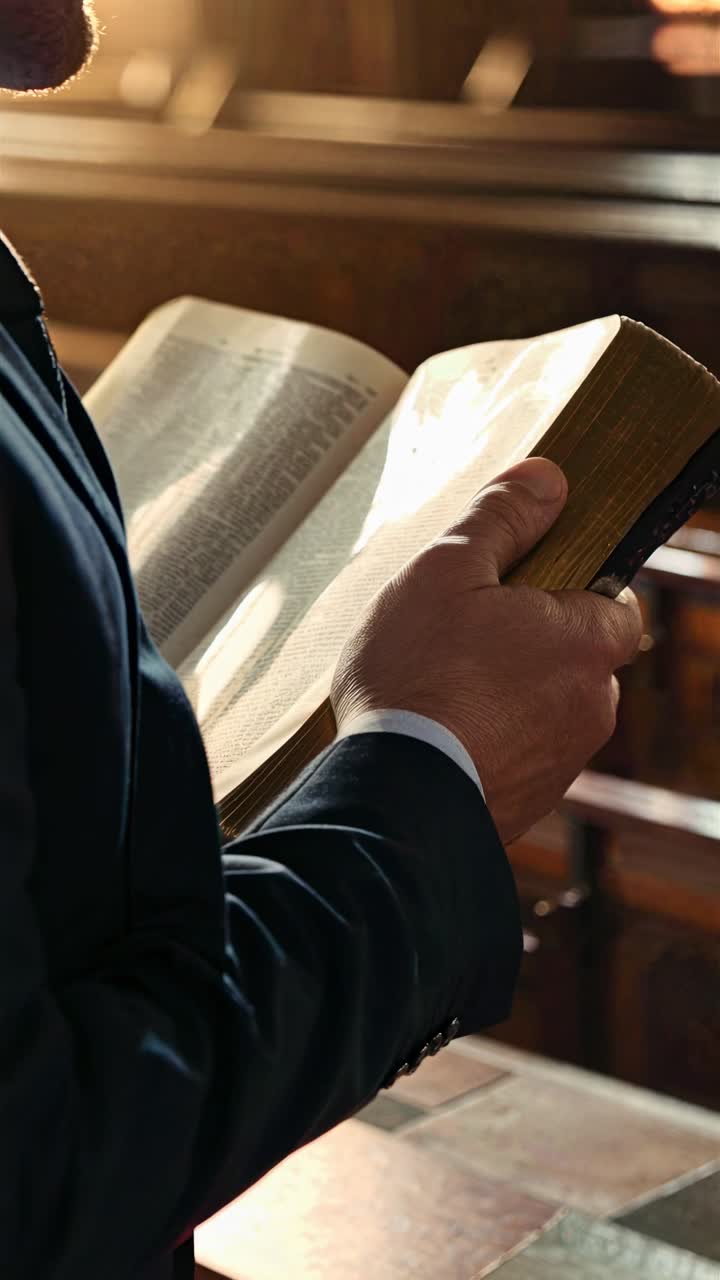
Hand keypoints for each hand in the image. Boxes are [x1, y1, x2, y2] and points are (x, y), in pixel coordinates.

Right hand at [331, 458, 641, 843]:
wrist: (394, 799)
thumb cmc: (417, 678)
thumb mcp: (447, 571)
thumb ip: (502, 519)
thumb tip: (548, 479)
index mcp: (586, 643)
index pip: (615, 602)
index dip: (571, 587)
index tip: (521, 586)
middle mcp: (591, 706)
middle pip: (576, 656)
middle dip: (530, 642)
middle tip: (464, 635)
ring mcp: (562, 762)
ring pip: (545, 707)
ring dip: (506, 693)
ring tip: (440, 687)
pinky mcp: (529, 804)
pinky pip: (517, 753)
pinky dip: (489, 738)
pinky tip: (439, 732)